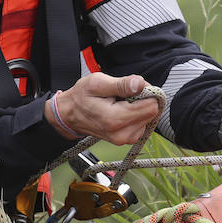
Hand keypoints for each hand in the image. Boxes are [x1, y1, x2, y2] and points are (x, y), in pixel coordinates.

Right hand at [46, 73, 160, 144]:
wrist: (70, 114)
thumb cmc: (82, 97)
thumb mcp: (98, 83)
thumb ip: (121, 84)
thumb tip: (141, 84)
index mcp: (115, 120)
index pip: (151, 107)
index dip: (145, 92)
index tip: (132, 87)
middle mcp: (122, 134)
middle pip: (151, 113)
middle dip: (142, 100)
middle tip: (123, 94)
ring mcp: (125, 139)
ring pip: (148, 118)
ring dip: (138, 107)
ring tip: (119, 103)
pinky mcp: (127, 139)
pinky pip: (142, 124)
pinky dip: (135, 115)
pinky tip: (121, 110)